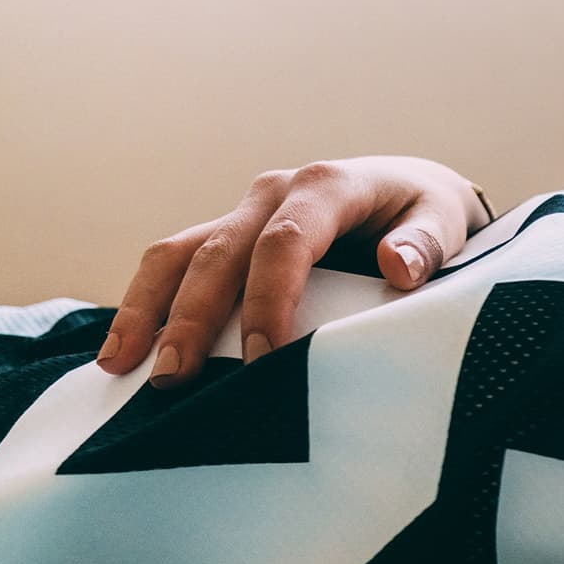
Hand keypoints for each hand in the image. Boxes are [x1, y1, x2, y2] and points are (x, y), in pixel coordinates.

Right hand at [97, 155, 493, 387]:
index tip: (265, 358)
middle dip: (192, 316)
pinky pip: (176, 264)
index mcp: (327, 185)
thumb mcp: (445, 220)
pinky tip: (124, 351)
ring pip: (179, 253)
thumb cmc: (428, 213)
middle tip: (173, 377)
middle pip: (218, 252)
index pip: (286, 242)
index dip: (269, 299)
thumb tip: (399, 265)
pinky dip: (148, 304)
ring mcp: (243, 212)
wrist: (409, 190)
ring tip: (118, 365)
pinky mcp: (227, 235)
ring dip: (148, 308)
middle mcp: (274, 192)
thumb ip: (427, 243)